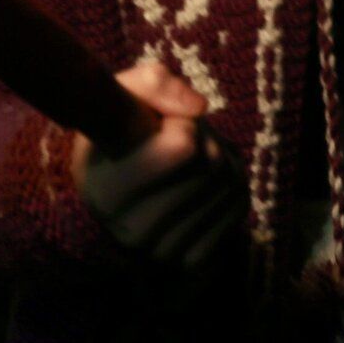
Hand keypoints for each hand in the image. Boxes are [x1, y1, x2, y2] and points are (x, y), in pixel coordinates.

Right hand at [73, 62, 246, 273]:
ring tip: (188, 158)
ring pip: (229, 181)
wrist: (118, 188)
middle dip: (202, 136)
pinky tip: (202, 180)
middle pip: (211, 161)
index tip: (160, 124)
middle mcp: (131, 230)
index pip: (184, 147)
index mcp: (105, 189)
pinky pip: (238, 205)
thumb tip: (199, 108)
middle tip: (177, 137)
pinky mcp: (193, 259)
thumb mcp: (123, 92)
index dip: (180, 122)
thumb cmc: (121, 132)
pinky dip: (229, 182)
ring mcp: (163, 251)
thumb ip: (154, 83)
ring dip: (218, 156)